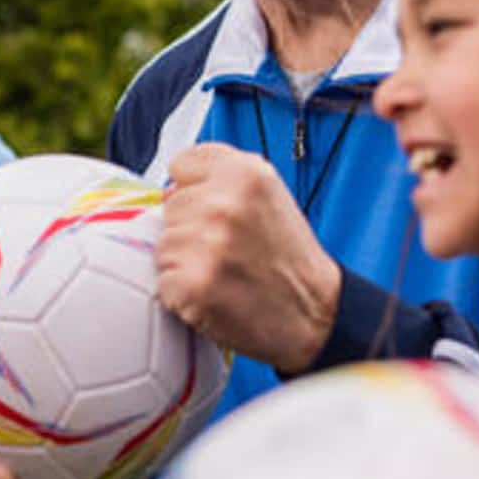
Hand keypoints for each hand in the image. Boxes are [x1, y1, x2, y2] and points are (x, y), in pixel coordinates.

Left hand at [157, 142, 341, 372]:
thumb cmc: (291, 260)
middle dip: (191, 228)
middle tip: (228, 249)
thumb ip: (222, 182)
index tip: (213, 209)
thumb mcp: (268, 196)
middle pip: (170, 206)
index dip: (195, 189)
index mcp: (245, 174)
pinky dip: (183, 293)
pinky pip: (163, 281)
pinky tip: (215, 293)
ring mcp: (206, 244)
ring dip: (185, 262)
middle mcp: (224, 203)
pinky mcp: (192, 284)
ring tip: (224, 271)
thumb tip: (172, 189)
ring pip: (164, 244)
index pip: (182, 164)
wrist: (315, 314)